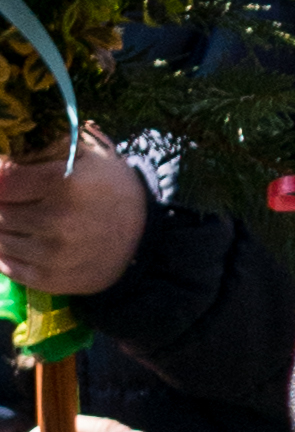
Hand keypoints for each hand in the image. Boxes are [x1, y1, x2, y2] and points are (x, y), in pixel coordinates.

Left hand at [0, 131, 147, 305]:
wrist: (143, 234)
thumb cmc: (110, 187)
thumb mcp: (85, 155)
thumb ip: (42, 150)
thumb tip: (2, 160)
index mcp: (64, 184)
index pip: (3, 181)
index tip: (6, 177)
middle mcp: (57, 222)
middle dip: (2, 204)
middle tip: (13, 200)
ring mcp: (54, 255)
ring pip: (1, 240)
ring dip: (3, 229)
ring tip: (16, 221)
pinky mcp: (54, 280)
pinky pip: (9, 269)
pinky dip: (6, 255)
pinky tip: (17, 243)